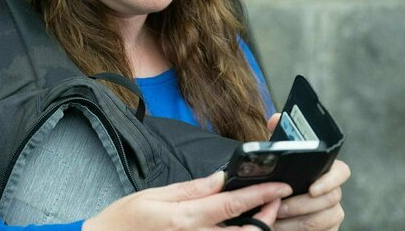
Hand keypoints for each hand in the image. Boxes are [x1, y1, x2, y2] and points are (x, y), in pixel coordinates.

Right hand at [83, 171, 292, 230]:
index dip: (262, 194)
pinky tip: (239, 226)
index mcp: (185, 219)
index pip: (234, 205)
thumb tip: (221, 178)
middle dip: (268, 216)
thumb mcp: (154, 196)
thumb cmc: (124, 221)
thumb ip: (192, 189)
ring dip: (257, 229)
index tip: (280, 186)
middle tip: (277, 200)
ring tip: (263, 212)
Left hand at [266, 114, 349, 230]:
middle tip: (280, 207)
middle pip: (331, 198)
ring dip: (298, 221)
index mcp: (325, 172)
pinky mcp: (329, 229)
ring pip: (324, 218)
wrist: (275, 209)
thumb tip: (276, 119)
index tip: (312, 188)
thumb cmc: (281, 182)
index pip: (341, 171)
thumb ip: (279, 140)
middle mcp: (333, 192)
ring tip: (276, 220)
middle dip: (302, 205)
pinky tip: (282, 229)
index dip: (330, 180)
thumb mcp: (278, 160)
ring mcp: (332, 212)